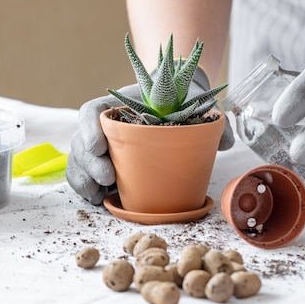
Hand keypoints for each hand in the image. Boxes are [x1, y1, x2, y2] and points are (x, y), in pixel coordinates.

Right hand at [66, 68, 233, 204]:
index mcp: (119, 105)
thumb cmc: (182, 103)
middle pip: (81, 141)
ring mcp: (102, 146)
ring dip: (84, 180)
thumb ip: (212, 120)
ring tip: (99, 197)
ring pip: (78, 161)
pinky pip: (85, 176)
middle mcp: (104, 125)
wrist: (177, 104)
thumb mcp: (197, 104)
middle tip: (109, 178)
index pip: (92, 112)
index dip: (89, 128)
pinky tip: (99, 200)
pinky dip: (87, 189)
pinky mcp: (105, 164)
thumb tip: (226, 141)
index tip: (98, 145)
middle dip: (89, 163)